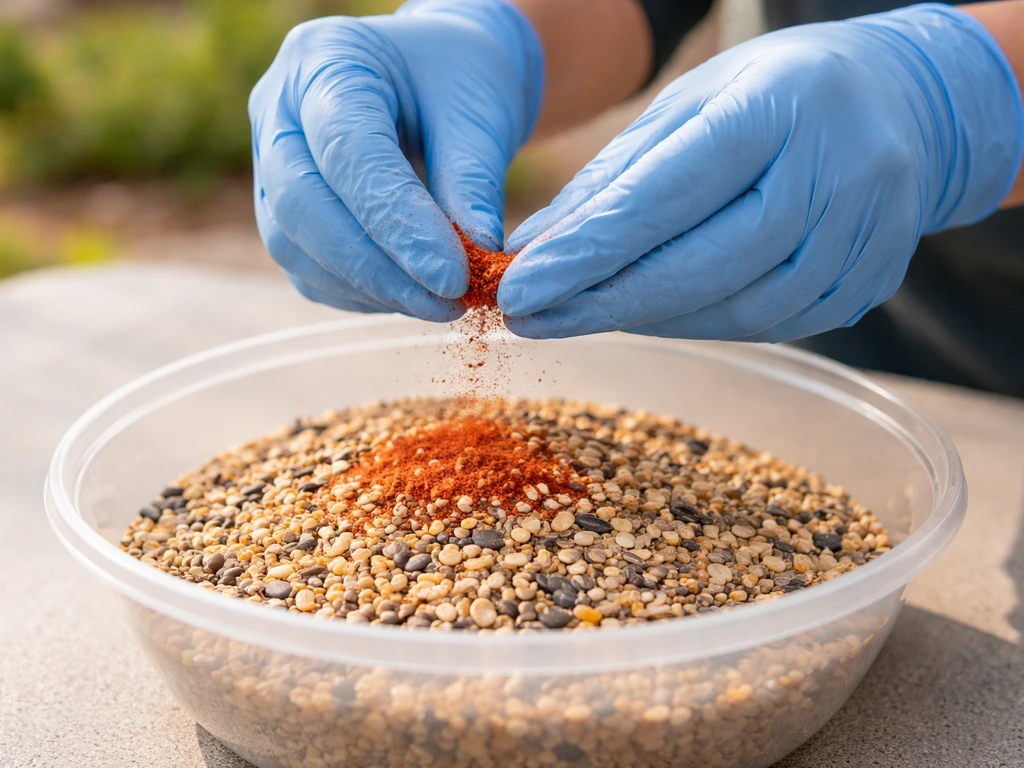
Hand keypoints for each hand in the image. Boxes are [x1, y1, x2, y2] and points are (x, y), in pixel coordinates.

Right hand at [250, 0, 542, 318]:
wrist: (438, 76)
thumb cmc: (460, 78)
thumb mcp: (478, 111)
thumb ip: (473, 179)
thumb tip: (479, 253)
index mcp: (325, 59)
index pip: (347, 153)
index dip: (397, 224)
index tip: (452, 277)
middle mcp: (277, 110)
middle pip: (300, 204)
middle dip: (375, 268)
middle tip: (446, 303)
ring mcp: (268, 163)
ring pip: (292, 244)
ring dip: (367, 288)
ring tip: (438, 304)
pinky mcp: (279, 211)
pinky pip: (304, 268)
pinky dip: (358, 294)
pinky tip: (410, 297)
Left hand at [500, 5, 1022, 340]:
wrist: (904, 101)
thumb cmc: (772, 94)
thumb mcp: (689, 106)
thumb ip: (614, 177)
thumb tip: (533, 248)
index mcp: (781, 106)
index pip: (668, 195)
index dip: (588, 252)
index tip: (521, 290)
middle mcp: (837, 172)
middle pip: (705, 266)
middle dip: (605, 302)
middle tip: (532, 320)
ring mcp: (867, 233)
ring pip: (739, 309)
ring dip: (649, 321)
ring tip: (584, 314)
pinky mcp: (872, 280)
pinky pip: (772, 324)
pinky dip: (702, 325)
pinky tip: (655, 316)